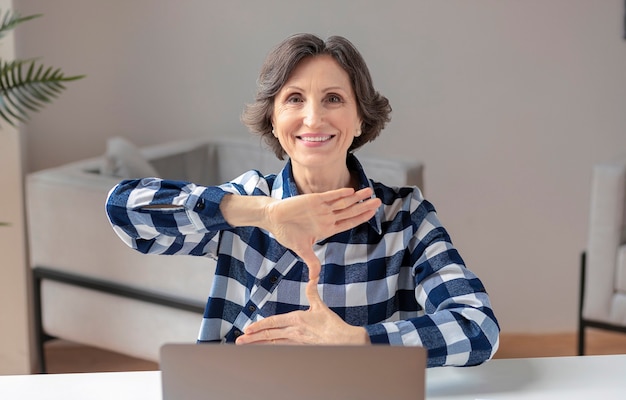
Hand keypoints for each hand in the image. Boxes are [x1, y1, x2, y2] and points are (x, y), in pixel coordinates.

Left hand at [235, 277, 369, 344]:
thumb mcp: (320, 306)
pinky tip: (264, 351)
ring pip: (273, 343)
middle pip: (269, 334)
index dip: (258, 326)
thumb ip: (312, 293)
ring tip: (246, 347)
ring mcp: (296, 341)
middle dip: (252, 338)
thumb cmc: (333, 324)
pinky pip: (282, 348)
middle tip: (239, 340)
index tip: (247, 329)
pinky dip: (272, 349)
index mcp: (296, 319)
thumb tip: (312, 278)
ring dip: (259, 345)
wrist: (344, 340)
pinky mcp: (301, 348)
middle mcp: (294, 331)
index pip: (273, 322)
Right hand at [264, 187, 379, 278]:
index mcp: (327, 228)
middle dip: (364, 206)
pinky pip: (329, 196)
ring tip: (370, 191)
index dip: (361, 218)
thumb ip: (311, 262)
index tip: (373, 213)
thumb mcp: (301, 250)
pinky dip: (339, 194)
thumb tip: (314, 279)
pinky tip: (351, 191)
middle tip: (379, 201)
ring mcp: (321, 208)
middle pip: (350, 211)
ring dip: (356, 197)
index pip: (348, 223)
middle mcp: (327, 217)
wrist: (274, 218)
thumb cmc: (287, 233)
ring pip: (343, 202)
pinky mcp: (313, 199)